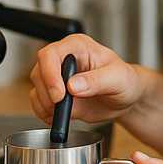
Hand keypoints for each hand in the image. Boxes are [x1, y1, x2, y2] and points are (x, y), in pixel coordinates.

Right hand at [27, 35, 145, 124]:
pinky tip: (61, 117)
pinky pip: (39, 104)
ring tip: (67, 112)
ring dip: (46, 105)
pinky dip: (45, 114)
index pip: (51, 54)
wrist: (126, 99)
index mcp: (78, 46)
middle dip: (48, 93)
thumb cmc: (125, 81)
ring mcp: (57, 78)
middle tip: (63, 106)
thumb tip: (73, 85)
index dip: (50, 73)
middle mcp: (64, 60)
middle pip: (39, 72)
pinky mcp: (55, 95)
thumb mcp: (118, 78)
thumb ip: (97, 80)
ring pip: (37, 89)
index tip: (59, 94)